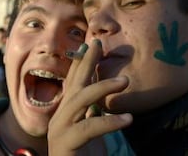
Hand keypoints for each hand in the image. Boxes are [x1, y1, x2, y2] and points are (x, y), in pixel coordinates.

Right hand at [48, 39, 131, 155]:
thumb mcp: (92, 130)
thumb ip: (93, 111)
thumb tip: (102, 96)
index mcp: (67, 112)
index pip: (74, 82)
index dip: (82, 62)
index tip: (91, 44)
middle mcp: (60, 117)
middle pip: (74, 84)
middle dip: (86, 62)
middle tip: (98, 43)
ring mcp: (59, 130)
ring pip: (79, 101)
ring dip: (101, 87)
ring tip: (125, 80)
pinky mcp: (65, 144)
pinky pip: (88, 128)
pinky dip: (108, 122)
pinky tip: (127, 119)